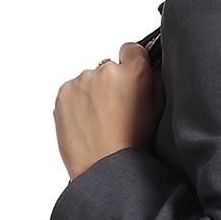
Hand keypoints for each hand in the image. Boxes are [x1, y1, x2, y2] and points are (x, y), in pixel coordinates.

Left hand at [54, 41, 163, 179]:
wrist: (104, 170)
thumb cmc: (132, 148)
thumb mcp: (157, 112)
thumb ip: (155, 80)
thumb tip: (151, 64)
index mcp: (132, 73)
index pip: (132, 49)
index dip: (133, 64)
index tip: (132, 80)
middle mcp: (105, 72)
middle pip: (109, 68)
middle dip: (113, 84)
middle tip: (118, 112)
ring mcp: (81, 82)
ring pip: (90, 81)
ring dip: (94, 95)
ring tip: (101, 122)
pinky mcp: (63, 94)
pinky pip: (73, 92)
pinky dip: (79, 105)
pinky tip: (88, 124)